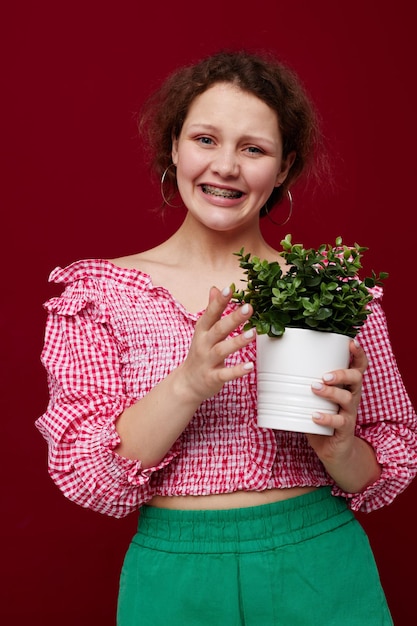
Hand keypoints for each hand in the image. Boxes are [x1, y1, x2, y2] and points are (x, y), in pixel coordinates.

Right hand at [179, 286, 254, 402]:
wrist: (187, 383)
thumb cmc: (199, 354)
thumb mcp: (202, 330)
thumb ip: (211, 310)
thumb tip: (215, 288)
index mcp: (202, 332)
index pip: (210, 314)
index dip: (219, 302)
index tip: (228, 288)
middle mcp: (204, 345)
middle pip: (218, 330)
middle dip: (233, 318)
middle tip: (248, 308)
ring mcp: (208, 362)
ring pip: (222, 350)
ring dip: (237, 342)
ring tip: (253, 333)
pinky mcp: (213, 377)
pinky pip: (225, 374)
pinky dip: (237, 370)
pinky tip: (249, 366)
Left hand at [306, 340, 371, 484]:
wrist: (334, 450)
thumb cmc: (321, 418)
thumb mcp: (314, 399)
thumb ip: (302, 383)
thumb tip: (271, 364)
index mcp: (346, 386)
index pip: (358, 366)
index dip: (358, 353)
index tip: (351, 342)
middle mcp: (351, 397)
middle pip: (356, 379)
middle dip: (342, 373)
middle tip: (325, 375)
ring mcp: (349, 413)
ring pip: (347, 398)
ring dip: (331, 392)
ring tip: (314, 388)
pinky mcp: (344, 430)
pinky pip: (339, 422)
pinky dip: (326, 418)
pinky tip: (315, 416)